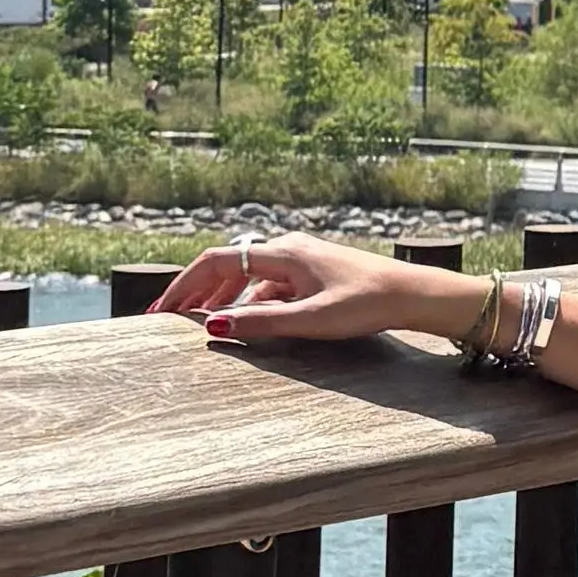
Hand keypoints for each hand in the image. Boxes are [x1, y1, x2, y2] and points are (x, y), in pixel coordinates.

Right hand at [153, 234, 485, 348]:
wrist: (414, 294)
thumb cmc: (367, 304)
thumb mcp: (311, 319)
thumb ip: (262, 323)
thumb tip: (210, 327)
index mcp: (283, 253)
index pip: (218, 261)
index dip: (186, 283)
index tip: (163, 309)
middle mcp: (289, 249)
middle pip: (229, 266)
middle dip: (198, 291)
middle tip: (170, 317)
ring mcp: (304, 260)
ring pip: (250, 277)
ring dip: (223, 297)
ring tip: (200, 322)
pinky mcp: (317, 274)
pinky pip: (271, 285)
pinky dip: (250, 301)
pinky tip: (245, 321)